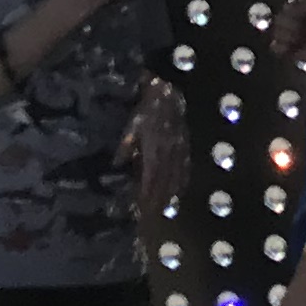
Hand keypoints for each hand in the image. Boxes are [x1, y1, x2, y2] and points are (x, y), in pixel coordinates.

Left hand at [126, 76, 187, 220]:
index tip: (140, 211)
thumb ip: (126, 145)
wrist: (170, 89)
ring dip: (170, 195)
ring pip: (176, 178)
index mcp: (153, 151)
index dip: (145, 198)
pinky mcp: (186, 145)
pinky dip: (182, 181)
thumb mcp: (132, 124)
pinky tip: (180, 189)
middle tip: (151, 216)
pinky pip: (186, 167)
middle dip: (157, 201)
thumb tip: (118, 164)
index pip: (150, 181)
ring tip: (164, 209)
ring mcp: (180, 151)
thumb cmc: (147, 106)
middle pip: (164, 184)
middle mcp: (169, 155)